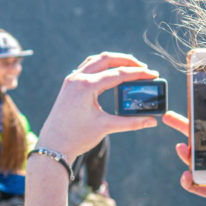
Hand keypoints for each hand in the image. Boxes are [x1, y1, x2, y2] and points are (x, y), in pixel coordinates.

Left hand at [37, 52, 158, 161]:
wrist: (53, 146)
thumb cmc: (77, 137)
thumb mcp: (106, 127)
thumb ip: (131, 122)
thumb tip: (152, 122)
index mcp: (87, 86)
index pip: (118, 74)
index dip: (138, 73)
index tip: (153, 74)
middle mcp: (78, 78)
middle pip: (106, 59)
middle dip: (127, 61)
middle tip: (143, 68)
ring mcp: (72, 80)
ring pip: (96, 60)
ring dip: (114, 60)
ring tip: (130, 67)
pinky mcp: (69, 84)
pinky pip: (87, 67)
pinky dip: (102, 66)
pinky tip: (111, 72)